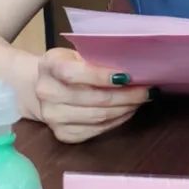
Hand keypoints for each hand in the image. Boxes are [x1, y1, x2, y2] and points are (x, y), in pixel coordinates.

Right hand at [34, 48, 153, 142]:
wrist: (41, 86)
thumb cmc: (69, 65)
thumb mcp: (77, 53)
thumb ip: (97, 59)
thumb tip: (135, 66)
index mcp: (49, 65)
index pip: (74, 74)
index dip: (102, 76)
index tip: (128, 76)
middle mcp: (47, 93)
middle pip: (92, 99)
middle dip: (125, 96)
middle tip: (147, 90)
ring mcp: (52, 117)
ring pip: (97, 117)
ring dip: (125, 109)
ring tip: (141, 100)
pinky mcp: (62, 134)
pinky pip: (96, 130)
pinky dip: (117, 121)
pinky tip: (128, 111)